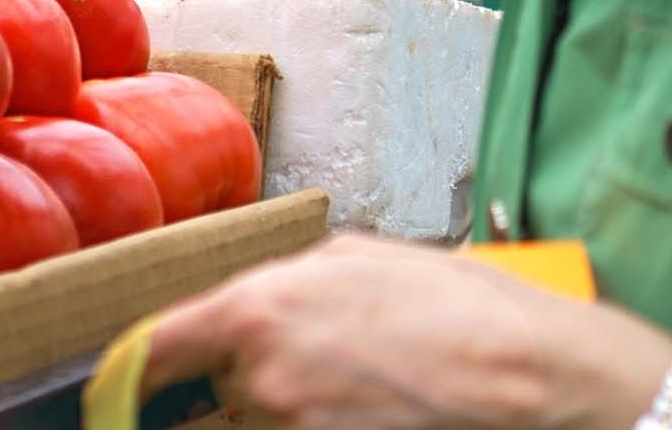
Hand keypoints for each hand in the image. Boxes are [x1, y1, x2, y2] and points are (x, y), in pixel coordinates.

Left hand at [141, 235, 671, 429]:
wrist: (542, 377)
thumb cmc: (462, 311)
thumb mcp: (358, 259)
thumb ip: (280, 283)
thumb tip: (237, 306)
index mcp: (254, 312)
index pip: (152, 352)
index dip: (137, 371)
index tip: (129, 384)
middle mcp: (260, 381)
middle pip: (218, 396)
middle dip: (252, 386)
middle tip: (328, 369)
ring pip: (262, 425)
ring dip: (292, 414)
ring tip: (367, 392)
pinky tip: (373, 415)